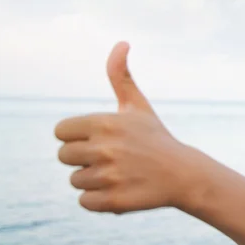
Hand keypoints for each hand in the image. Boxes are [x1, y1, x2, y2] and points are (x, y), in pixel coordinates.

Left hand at [54, 42, 184, 213]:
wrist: (184, 174)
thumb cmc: (155, 138)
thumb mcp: (138, 106)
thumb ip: (121, 75)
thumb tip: (122, 42)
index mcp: (104, 122)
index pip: (60, 132)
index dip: (77, 136)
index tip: (99, 139)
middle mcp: (104, 148)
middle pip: (64, 156)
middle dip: (84, 158)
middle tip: (112, 158)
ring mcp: (108, 176)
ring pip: (75, 180)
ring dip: (94, 180)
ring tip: (120, 174)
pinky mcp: (113, 201)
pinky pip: (84, 201)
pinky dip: (99, 199)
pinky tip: (121, 189)